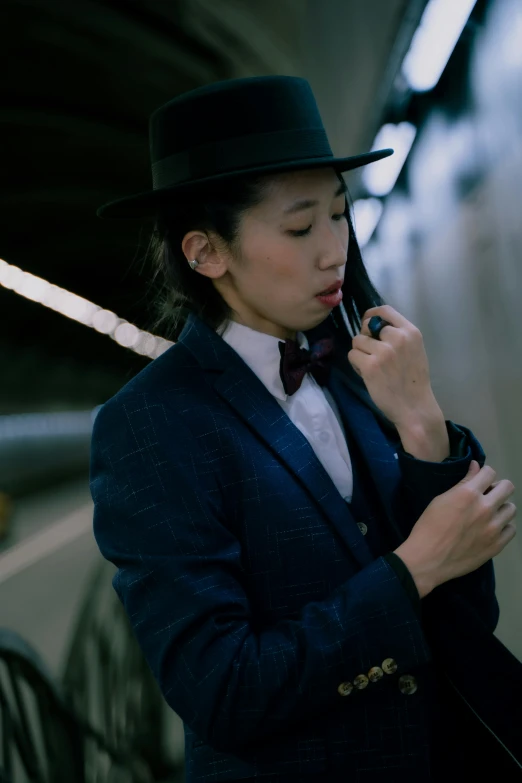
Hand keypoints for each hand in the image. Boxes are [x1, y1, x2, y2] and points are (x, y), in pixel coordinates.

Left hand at [347, 304, 435, 427]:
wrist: (414, 407)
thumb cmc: (414, 381)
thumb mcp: (414, 350)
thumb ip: (399, 336)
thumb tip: (374, 326)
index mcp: (411, 332)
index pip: (385, 310)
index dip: (371, 314)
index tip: (366, 323)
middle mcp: (398, 338)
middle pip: (367, 326)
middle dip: (365, 338)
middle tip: (372, 354)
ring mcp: (383, 351)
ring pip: (357, 341)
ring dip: (360, 353)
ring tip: (371, 366)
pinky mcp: (370, 366)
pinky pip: (352, 355)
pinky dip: (356, 364)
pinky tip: (366, 373)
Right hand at [394, 461, 516, 596]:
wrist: (428, 559)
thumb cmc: (428, 526)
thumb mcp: (441, 500)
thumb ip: (462, 483)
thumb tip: (476, 466)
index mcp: (469, 494)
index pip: (490, 472)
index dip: (484, 474)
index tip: (480, 480)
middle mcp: (485, 508)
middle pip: (507, 487)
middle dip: (497, 488)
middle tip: (487, 496)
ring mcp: (493, 528)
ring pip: (511, 508)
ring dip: (501, 508)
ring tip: (489, 514)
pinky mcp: (497, 545)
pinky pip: (511, 529)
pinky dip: (503, 527)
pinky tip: (492, 529)